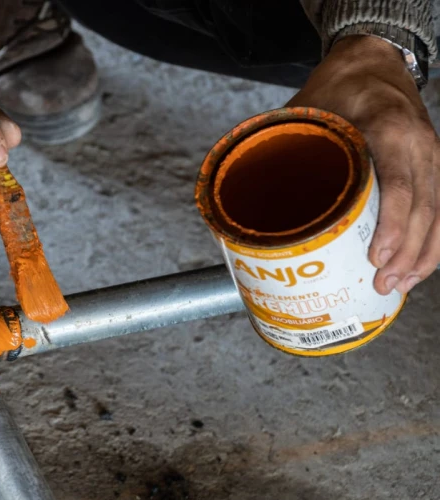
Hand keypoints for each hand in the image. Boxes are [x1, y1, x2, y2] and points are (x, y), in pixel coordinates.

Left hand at [288, 36, 438, 294]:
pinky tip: (416, 268)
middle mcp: (419, 143)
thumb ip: (276, 150)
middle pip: (425, 208)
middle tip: (381, 284)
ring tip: (397, 286)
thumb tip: (234, 200)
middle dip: (405, 253)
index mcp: (388, 128)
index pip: (400, 185)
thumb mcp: (304, 111)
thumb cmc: (336, 87)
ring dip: (421, 255)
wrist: (373, 60)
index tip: (376, 257)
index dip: (393, 226)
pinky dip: (432, 241)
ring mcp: (432, 155)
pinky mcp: (434, 165)